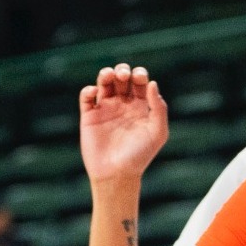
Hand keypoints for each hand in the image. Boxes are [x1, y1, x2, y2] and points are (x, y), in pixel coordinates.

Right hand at [80, 64, 168, 183]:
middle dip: (123, 70)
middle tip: (123, 76)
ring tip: (109, 76)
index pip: (140, 82)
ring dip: (106, 74)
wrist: (117, 175)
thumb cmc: (140, 156)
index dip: (139, 74)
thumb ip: (159, 108)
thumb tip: (152, 83)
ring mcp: (105, 110)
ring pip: (103, 83)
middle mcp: (122, 106)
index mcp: (140, 107)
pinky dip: (88, 90)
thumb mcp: (158, 132)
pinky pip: (86, 97)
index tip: (139, 78)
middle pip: (121, 78)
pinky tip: (94, 94)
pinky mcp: (89, 117)